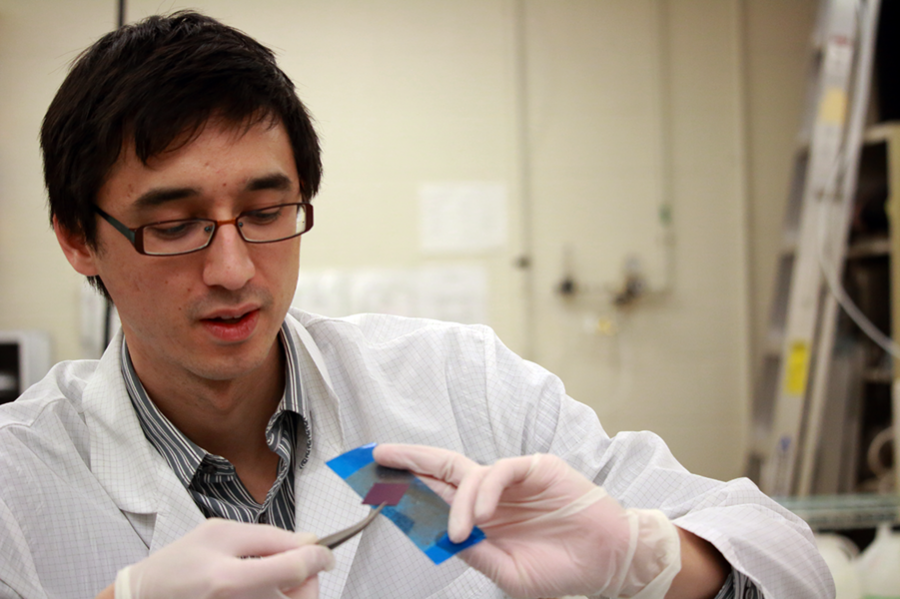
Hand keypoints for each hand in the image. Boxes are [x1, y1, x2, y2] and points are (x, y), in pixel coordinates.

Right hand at [114, 519, 333, 598]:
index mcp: (230, 580)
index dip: (319, 557)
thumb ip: (268, 537)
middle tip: (296, 567)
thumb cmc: (177, 565)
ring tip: (270, 579)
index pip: (297, 568)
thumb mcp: (218, 533)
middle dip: (307, 580)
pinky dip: (276, 598)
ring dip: (292, 592)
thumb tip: (310, 541)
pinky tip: (261, 591)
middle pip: (302, 598)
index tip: (325, 553)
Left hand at [374, 444, 680, 598]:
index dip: (410, 486)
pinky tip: (483, 513)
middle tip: (379, 455)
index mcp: (482, 516)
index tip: (377, 482)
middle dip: (410, 459)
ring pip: (468, 473)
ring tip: (461, 531)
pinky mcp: (536, 468)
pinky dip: (487, 490)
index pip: (438, 493)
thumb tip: (441, 533)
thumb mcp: (509, 573)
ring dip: (457, 501)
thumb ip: (476, 552)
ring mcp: (512, 479)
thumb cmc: (561, 568)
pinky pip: (501, 471)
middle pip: (442, 467)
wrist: (608, 561)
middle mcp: (491, 492)